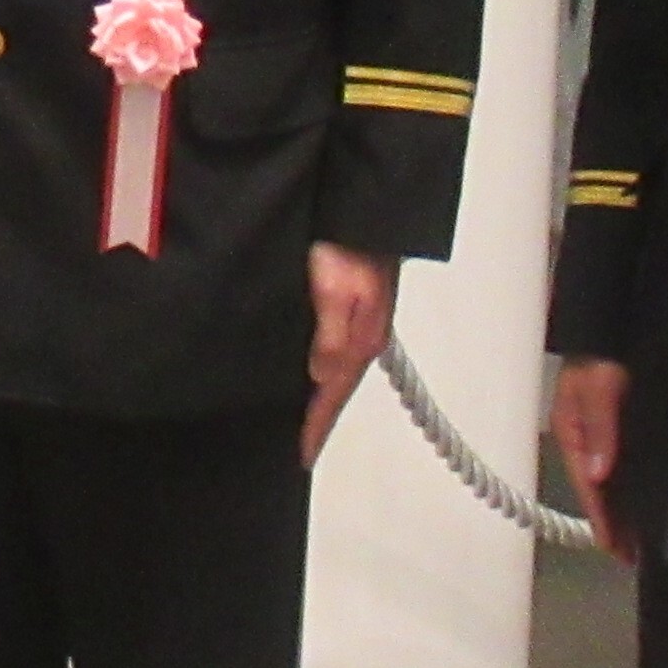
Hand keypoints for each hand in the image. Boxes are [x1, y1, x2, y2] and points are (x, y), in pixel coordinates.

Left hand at [304, 244, 396, 466]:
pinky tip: (309, 375)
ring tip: (301, 422)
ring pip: (336, 374)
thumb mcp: (337, 287)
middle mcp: (363, 339)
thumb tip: (318, 375)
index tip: (301, 457)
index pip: (333, 398)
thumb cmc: (350, 244)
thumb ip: (331, 334)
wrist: (368, 210)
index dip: (316, 428)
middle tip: (299, 449)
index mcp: (361, 341)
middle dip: (319, 421)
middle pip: (337, 392)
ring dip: (320, 398)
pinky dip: (322, 373)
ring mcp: (360, 324)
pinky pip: (335, 353)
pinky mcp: (353, 308)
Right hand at [549, 357, 634, 564]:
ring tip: (638, 540)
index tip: (615, 548)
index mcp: (573, 432)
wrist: (609, 322)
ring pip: (609, 480)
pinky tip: (643, 498)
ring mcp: (599, 433)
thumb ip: (600, 428)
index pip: (588, 486)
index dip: (602, 518)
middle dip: (611, 522)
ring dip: (622, 508)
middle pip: (597, 489)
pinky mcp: (616, 425)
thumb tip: (600, 474)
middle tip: (631, 557)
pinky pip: (621, 464)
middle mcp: (584, 438)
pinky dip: (630, 486)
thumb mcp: (598, 387)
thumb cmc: (601, 354)